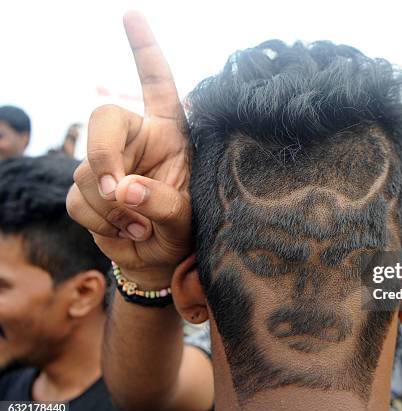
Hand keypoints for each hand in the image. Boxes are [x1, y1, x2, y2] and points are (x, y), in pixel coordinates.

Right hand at [67, 11, 191, 285]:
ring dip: (109, 206)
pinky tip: (126, 233)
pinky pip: (77, 200)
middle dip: (103, 156)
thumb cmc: (186, 230)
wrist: (164, 261)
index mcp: (169, 133)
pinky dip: (100, 222)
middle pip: (103, 119)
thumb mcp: (189, 217)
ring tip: (141, 227)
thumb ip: (163, 202)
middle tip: (117, 191)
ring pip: (85, 171)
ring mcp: (108, 164)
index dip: (144, 51)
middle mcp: (136, 141)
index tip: (131, 15)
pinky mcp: (87, 190)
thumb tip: (122, 189)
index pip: (157, 84)